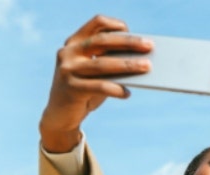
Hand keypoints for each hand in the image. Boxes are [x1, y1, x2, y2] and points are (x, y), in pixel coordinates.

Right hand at [39, 15, 153, 151]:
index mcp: (74, 42)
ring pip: (102, 64)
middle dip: (128, 42)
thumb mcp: (95, 72)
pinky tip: (127, 93)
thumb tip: (140, 59)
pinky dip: (116, 89)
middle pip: (102, 41)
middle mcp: (68, 52)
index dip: (114, 24)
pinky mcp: (71, 88)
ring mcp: (67, 70)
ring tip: (146, 67)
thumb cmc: (85, 90)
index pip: (96, 24)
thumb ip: (109, 62)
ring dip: (127, 65)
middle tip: (149, 46)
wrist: (60, 116)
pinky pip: (99, 86)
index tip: (131, 30)